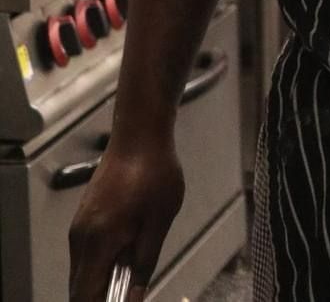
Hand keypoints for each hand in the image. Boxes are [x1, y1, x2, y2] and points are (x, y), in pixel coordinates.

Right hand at [68, 139, 184, 301]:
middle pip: (79, 288)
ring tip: (132, 270)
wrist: (139, 135)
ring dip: (102, 279)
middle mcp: (80, 238)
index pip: (86, 296)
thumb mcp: (159, 220)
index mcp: (98, 242)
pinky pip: (85, 254)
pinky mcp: (83, 218)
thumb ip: (145, 262)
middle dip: (102, 296)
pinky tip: (127, 250)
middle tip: (130, 290)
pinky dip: (100, 263)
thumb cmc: (154, 172)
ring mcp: (78, 228)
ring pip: (82, 271)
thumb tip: (136, 296)